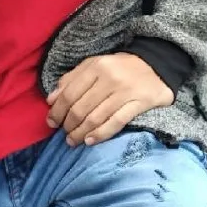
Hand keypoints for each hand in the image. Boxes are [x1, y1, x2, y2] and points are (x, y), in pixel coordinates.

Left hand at [46, 52, 173, 147]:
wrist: (155, 65)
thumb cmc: (118, 67)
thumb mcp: (94, 65)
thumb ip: (72, 79)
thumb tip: (51, 100)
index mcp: (96, 66)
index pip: (70, 93)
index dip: (58, 110)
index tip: (51, 122)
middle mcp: (110, 78)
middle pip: (81, 107)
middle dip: (68, 124)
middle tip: (63, 134)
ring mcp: (125, 92)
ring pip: (96, 118)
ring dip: (80, 133)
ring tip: (73, 141)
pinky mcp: (139, 103)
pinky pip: (116, 122)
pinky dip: (101, 134)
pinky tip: (90, 141)